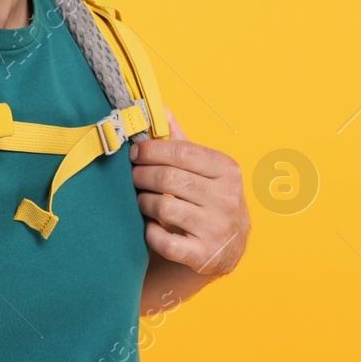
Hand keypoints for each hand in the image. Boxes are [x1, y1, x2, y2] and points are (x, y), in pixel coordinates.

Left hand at [130, 108, 248, 277]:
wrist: (229, 246)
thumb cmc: (208, 197)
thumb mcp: (204, 168)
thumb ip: (181, 140)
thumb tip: (159, 107)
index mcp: (227, 170)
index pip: (182, 152)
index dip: (152, 150)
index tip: (135, 153)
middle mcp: (227, 198)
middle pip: (169, 178)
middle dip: (142, 175)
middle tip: (132, 176)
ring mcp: (216, 228)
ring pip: (163, 207)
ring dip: (143, 202)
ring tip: (140, 199)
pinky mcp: (203, 255)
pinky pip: (164, 240)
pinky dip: (149, 232)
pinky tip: (149, 226)